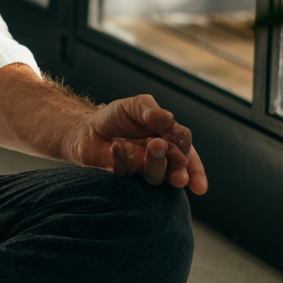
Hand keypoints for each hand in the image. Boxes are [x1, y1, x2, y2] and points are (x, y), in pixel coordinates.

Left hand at [73, 94, 207, 194]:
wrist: (87, 127)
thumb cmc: (118, 118)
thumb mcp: (135, 105)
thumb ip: (151, 110)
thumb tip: (168, 119)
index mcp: (169, 143)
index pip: (189, 156)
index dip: (195, 164)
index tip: (189, 155)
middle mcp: (159, 161)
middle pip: (176, 170)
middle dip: (178, 166)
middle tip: (174, 155)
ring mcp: (140, 170)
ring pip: (154, 176)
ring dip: (155, 162)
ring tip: (151, 144)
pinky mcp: (121, 176)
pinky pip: (126, 173)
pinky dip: (124, 160)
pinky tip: (119, 146)